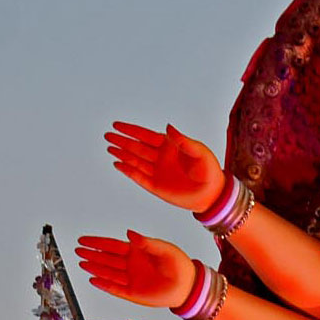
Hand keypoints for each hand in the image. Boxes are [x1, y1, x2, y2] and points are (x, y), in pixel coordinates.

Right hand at [76, 230, 193, 308]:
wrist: (187, 286)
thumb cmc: (179, 265)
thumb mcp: (164, 249)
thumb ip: (147, 242)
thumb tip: (129, 233)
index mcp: (136, 251)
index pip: (112, 246)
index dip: (97, 243)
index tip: (83, 240)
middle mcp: (130, 265)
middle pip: (106, 258)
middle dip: (92, 254)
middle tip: (77, 250)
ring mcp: (131, 279)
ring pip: (108, 273)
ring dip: (95, 268)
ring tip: (82, 263)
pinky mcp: (133, 294)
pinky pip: (115, 289)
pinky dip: (105, 285)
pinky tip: (93, 280)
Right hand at [105, 121, 225, 215]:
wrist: (212, 194)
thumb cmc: (208, 170)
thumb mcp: (198, 152)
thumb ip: (183, 140)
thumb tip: (168, 127)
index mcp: (169, 145)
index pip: (145, 135)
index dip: (131, 130)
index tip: (117, 125)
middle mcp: (160, 157)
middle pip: (136, 147)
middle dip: (122, 141)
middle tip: (108, 135)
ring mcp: (157, 171)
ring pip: (135, 161)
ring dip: (122, 154)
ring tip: (109, 148)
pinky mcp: (156, 186)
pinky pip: (139, 177)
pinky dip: (128, 171)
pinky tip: (117, 164)